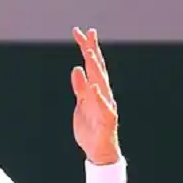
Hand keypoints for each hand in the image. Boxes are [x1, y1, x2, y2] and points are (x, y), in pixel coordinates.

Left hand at [70, 27, 120, 164]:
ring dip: (96, 68)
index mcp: (95, 90)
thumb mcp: (80, 105)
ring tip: (89, 53)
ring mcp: (105, 105)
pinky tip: (93, 86)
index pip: (91, 65)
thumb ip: (79, 88)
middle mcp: (103, 94)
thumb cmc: (90, 127)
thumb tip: (76, 69)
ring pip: (101, 83)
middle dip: (92, 51)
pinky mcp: (106, 119)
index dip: (87, 47)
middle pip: (98, 69)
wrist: (98, 150)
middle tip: (87, 34)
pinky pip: (103, 106)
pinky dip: (98, 96)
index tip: (80, 31)